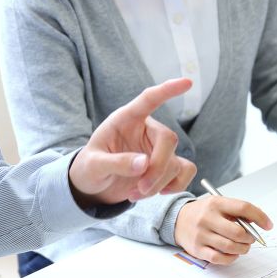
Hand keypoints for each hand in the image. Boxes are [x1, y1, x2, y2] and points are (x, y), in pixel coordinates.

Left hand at [68, 78, 196, 207]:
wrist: (95, 186)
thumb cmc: (90, 168)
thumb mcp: (94, 165)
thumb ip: (115, 162)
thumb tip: (144, 164)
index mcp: (126, 120)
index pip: (149, 100)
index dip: (167, 91)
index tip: (186, 82)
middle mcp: (146, 130)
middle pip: (168, 139)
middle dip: (157, 168)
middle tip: (140, 188)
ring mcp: (158, 149)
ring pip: (175, 162)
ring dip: (159, 183)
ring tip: (135, 194)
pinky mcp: (166, 166)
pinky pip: (185, 172)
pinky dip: (176, 185)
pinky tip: (159, 192)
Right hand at [174, 196, 271, 264]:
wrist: (176, 220)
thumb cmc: (203, 213)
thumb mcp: (218, 205)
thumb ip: (236, 212)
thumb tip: (259, 223)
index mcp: (215, 203)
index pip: (243, 208)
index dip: (260, 217)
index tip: (268, 225)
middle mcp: (207, 218)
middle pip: (238, 232)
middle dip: (250, 238)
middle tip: (251, 239)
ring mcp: (201, 235)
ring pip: (230, 247)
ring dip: (242, 249)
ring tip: (243, 246)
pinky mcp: (197, 249)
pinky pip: (220, 258)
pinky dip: (231, 258)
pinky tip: (232, 254)